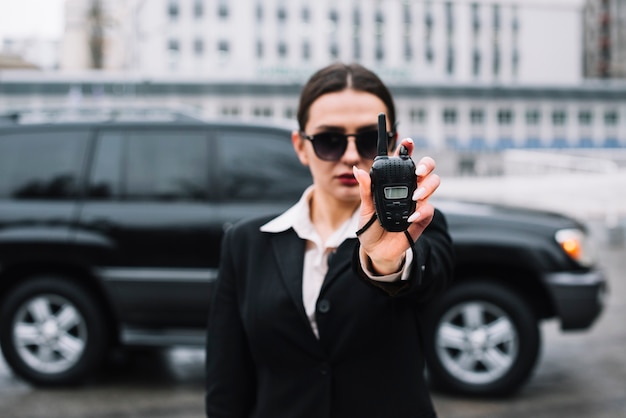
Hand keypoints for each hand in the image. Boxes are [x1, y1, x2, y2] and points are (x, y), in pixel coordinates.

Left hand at [352, 138, 439, 274]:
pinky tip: (411, 216)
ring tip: (415, 195)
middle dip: (426, 164)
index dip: (408, 148)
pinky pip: (428, 209)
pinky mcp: (422, 219)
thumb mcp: (365, 208)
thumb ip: (365, 190)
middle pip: (426, 169)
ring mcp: (418, 202)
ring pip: (433, 184)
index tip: (407, 141)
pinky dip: (421, 211)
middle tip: (418, 171)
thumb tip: (357, 170)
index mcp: (395, 182)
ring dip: (426, 187)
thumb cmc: (370, 227)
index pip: (404, 161)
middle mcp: (410, 188)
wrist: (376, 251)